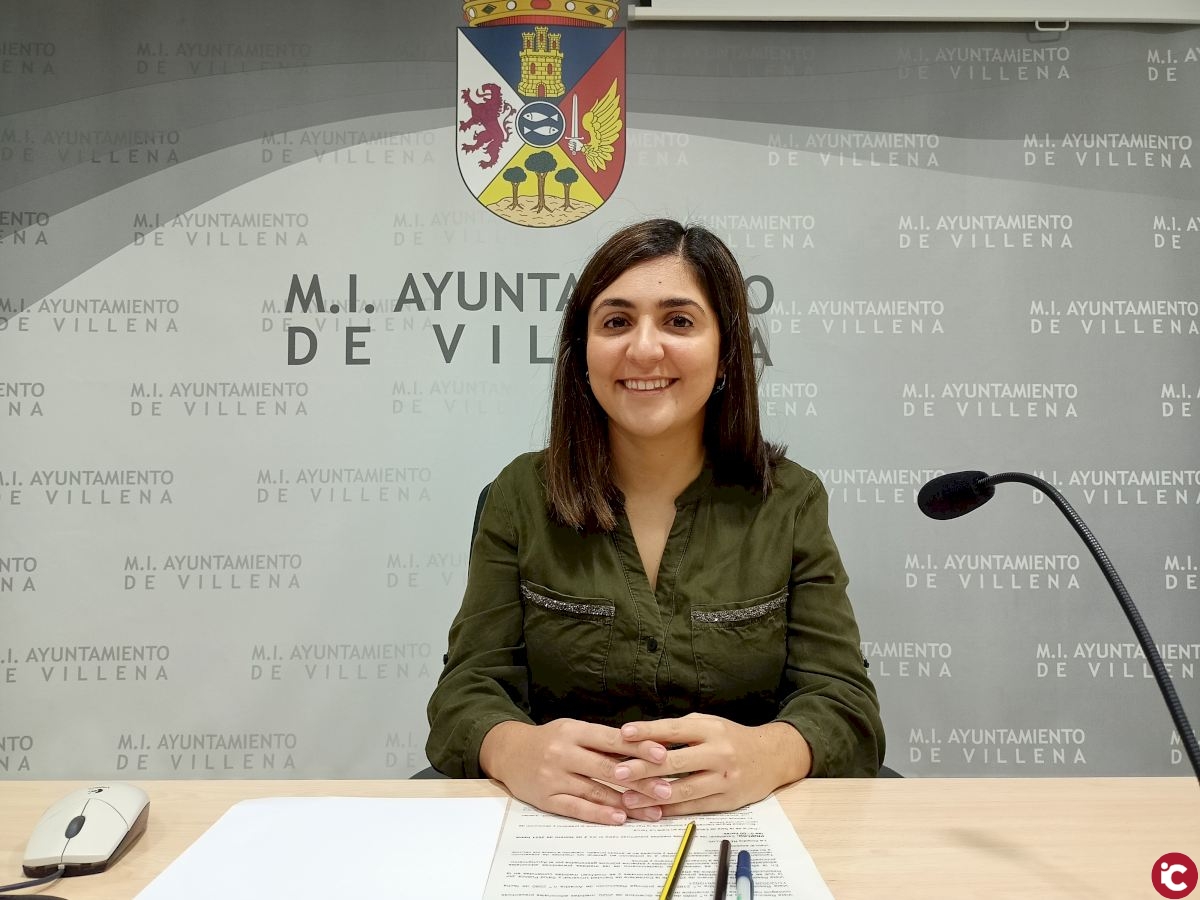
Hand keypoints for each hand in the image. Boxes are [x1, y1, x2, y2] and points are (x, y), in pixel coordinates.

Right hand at [479, 718, 669, 824]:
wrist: (508, 752)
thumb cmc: (550, 740)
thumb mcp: (574, 730)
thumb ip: (603, 740)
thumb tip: (643, 748)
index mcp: (574, 730)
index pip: (612, 739)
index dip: (638, 747)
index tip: (663, 755)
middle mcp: (563, 752)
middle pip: (607, 767)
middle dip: (640, 779)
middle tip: (666, 790)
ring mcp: (553, 776)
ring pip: (595, 790)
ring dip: (626, 802)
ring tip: (652, 811)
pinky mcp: (545, 798)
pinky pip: (576, 807)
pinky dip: (598, 813)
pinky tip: (618, 818)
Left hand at [610, 713, 812, 815]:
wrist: (772, 757)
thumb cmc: (732, 738)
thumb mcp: (709, 725)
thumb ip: (680, 731)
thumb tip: (643, 737)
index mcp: (710, 729)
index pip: (673, 730)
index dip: (648, 732)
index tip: (624, 734)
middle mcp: (718, 753)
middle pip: (675, 762)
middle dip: (643, 768)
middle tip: (618, 772)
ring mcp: (723, 779)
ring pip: (682, 789)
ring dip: (651, 795)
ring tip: (627, 798)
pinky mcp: (727, 800)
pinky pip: (693, 806)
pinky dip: (670, 809)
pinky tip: (651, 810)